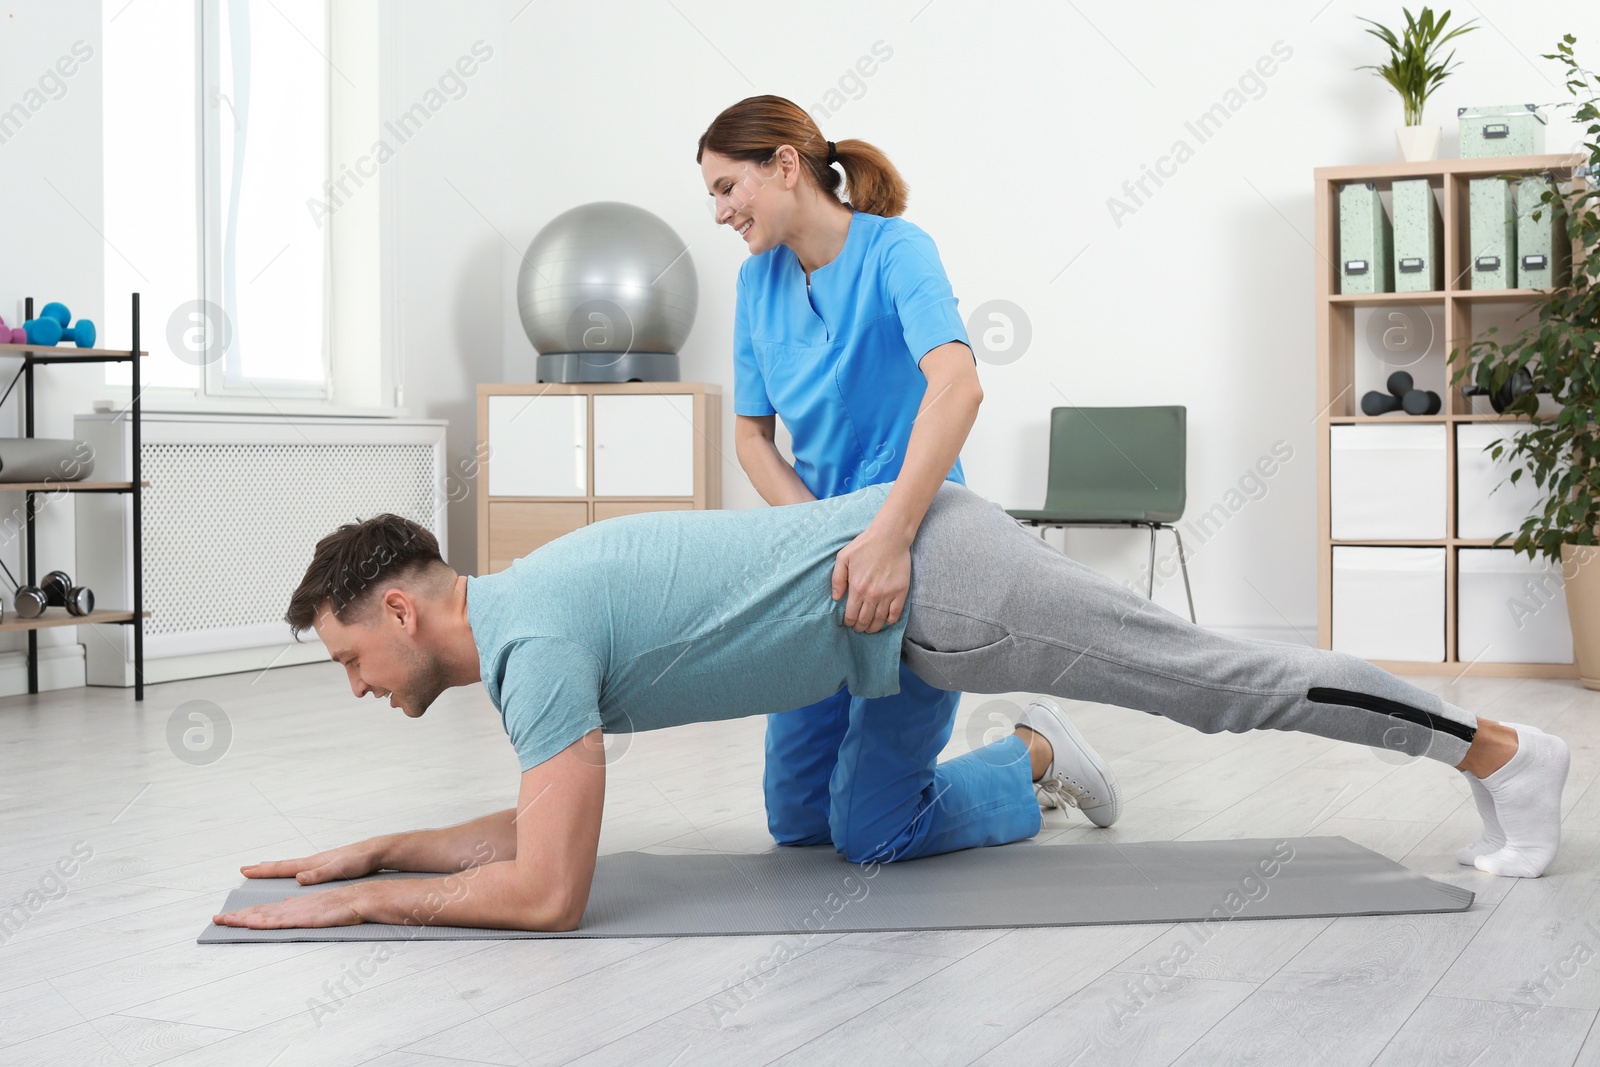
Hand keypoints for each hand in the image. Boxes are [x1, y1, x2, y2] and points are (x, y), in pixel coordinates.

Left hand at [212, 883, 365, 929]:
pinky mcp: (304, 917)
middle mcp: (292, 906)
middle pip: (259, 911)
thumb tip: (285, 906)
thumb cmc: (343, 905)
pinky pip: (279, 921)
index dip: (246, 913)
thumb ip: (300, 907)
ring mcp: (297, 911)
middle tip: (216, 919)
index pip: (265, 910)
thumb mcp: (318, 907)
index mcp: (294, 905)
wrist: (361, 899)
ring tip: (225, 921)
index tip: (230, 916)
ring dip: (243, 918)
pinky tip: (251, 922)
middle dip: (237, 915)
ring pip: (265, 915)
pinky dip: (263, 921)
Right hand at [239, 837, 387, 885]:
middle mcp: (312, 863)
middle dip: (263, 870)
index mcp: (312, 863)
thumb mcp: (339, 868)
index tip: (246, 870)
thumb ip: (319, 874)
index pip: (282, 867)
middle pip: (282, 866)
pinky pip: (301, 871)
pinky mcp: (327, 869)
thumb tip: (298, 877)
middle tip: (246, 870)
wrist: (375, 852)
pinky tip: (292, 878)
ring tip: (263, 873)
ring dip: (276, 871)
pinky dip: (291, 874)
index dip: (263, 870)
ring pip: (291, 868)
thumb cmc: (359, 859)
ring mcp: (319, 865)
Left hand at [830, 524, 911, 633]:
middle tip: (857, 628)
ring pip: (879, 621)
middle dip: (859, 628)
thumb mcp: (843, 557)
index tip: (848, 622)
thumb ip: (837, 579)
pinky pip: (895, 614)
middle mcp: (872, 594)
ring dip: (873, 628)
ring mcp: (888, 594)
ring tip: (869, 628)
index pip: (851, 615)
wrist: (890, 537)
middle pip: (864, 621)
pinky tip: (885, 621)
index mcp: (857, 587)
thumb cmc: (865, 545)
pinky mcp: (901, 592)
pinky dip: (889, 621)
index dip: (848, 622)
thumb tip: (836, 598)